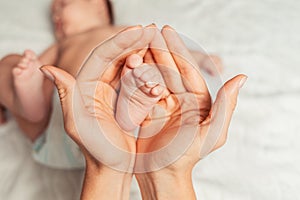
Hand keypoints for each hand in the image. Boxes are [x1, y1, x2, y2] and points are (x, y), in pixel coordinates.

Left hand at [41, 25, 155, 199]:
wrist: (113, 166)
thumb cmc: (97, 149)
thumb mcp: (79, 122)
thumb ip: (66, 93)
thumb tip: (46, 68)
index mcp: (85, 86)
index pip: (103, 56)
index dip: (121, 41)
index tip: (139, 30)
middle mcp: (97, 85)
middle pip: (117, 56)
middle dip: (134, 42)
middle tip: (154, 30)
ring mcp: (113, 91)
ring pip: (129, 66)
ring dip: (144, 54)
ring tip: (159, 41)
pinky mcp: (126, 99)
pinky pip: (138, 81)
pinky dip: (149, 72)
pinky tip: (160, 64)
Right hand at [135, 26, 246, 198]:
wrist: (162, 175)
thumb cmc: (187, 158)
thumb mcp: (212, 133)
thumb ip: (225, 105)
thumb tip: (241, 78)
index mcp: (197, 102)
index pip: (186, 70)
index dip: (177, 50)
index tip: (166, 31)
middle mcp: (180, 100)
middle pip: (168, 69)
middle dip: (159, 49)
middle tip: (149, 29)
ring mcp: (161, 105)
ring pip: (153, 76)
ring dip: (145, 58)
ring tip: (136, 41)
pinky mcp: (145, 111)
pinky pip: (139, 90)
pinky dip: (133, 76)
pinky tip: (128, 62)